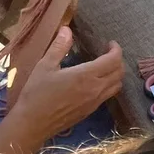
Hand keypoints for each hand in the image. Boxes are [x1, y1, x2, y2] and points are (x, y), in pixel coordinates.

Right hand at [5, 28, 124, 153]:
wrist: (33, 123)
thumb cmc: (37, 93)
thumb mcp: (45, 66)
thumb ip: (59, 47)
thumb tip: (67, 30)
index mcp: (86, 75)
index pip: (113, 60)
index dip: (116, 50)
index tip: (111, 43)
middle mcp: (96, 88)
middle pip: (119, 72)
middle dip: (118, 60)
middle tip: (109, 53)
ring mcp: (96, 101)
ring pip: (117, 85)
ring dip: (117, 73)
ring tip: (106, 66)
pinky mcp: (92, 110)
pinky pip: (109, 95)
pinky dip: (111, 85)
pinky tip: (98, 82)